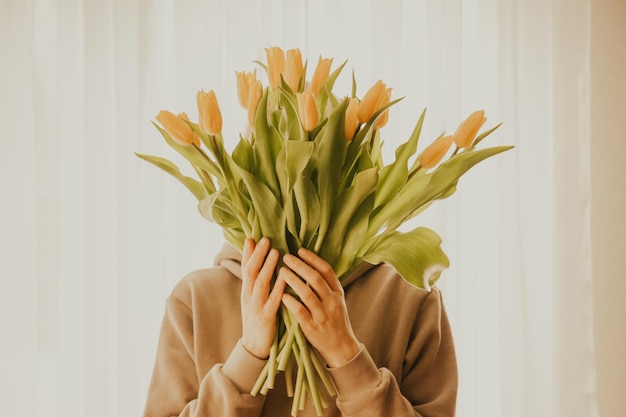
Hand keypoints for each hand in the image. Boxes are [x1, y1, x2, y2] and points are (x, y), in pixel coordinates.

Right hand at [240, 237, 285, 358]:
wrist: (253, 348)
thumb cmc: (257, 320)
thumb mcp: (252, 300)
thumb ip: (256, 282)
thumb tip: (260, 263)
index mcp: (246, 291)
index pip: (246, 268)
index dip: (249, 253)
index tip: (253, 237)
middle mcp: (249, 296)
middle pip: (251, 271)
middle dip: (258, 254)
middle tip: (265, 239)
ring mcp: (256, 307)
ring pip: (260, 283)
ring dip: (267, 267)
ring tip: (275, 252)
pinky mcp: (266, 318)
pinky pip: (272, 301)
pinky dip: (278, 289)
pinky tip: (285, 279)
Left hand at [279, 248, 360, 367]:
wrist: (341, 347)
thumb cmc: (335, 320)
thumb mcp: (337, 300)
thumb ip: (326, 285)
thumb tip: (311, 264)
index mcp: (338, 292)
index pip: (326, 270)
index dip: (313, 258)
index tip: (299, 250)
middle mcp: (332, 301)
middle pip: (315, 279)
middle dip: (300, 266)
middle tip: (286, 257)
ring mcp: (322, 315)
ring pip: (307, 293)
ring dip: (292, 280)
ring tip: (281, 271)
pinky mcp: (313, 327)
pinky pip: (300, 312)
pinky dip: (290, 302)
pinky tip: (281, 295)